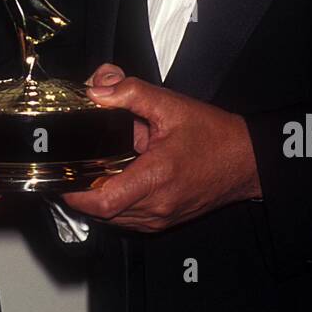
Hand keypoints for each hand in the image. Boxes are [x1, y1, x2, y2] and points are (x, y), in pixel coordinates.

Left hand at [66, 64, 260, 231]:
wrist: (247, 160)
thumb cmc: (215, 136)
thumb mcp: (172, 105)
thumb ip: (131, 93)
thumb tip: (97, 90)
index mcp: (156, 177)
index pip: (101, 201)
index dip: (75, 191)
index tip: (64, 174)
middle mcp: (157, 206)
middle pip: (101, 212)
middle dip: (83, 191)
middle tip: (77, 165)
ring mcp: (161, 218)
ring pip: (113, 219)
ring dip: (99, 199)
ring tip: (99, 170)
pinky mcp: (164, 221)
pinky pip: (128, 219)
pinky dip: (117, 204)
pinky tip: (119, 180)